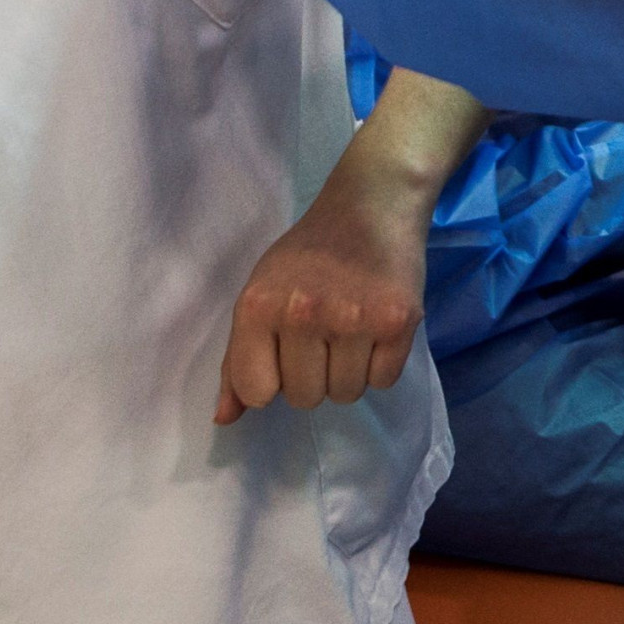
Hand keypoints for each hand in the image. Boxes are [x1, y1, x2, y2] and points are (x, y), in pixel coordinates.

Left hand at [215, 149, 430, 424]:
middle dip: (312, 376)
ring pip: (345, 394)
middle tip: (323, 336)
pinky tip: (376, 330)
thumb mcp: (261, 293)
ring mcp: (355, 319)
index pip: (257, 392)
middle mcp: (304, 314)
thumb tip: (225, 419)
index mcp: (260, 307)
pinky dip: (380, 365)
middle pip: (304, 398)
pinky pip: (382, 381)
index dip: (272, 378)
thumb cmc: (309, 253)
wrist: (373, 205)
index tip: (285, 350)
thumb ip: (238, 358)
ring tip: (351, 331)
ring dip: (347, 372)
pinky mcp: (399, 321)